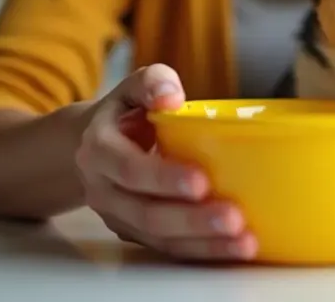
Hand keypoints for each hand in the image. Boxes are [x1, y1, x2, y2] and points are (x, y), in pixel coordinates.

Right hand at [74, 64, 256, 260]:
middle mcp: (104, 190)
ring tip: (244, 242)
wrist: (90, 145)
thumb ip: (152, 83)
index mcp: (100, 151)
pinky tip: (234, 248)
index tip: (201, 181)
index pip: (129, 170)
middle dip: (192, 221)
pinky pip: (168, 249)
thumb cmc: (124, 114)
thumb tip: (171, 96)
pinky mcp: (136, 234)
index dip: (163, 178)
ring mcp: (119, 217)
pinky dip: (202, 252)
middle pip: (146, 214)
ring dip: (203, 244)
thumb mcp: (133, 88)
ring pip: (159, 239)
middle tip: (234, 219)